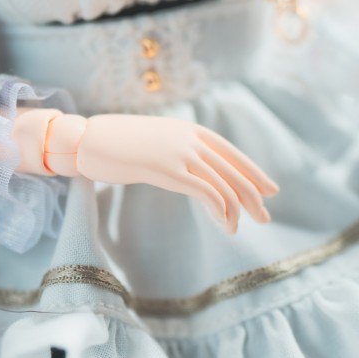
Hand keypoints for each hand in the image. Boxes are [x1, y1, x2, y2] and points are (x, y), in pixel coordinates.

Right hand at [75, 114, 277, 233]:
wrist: (89, 139)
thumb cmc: (117, 143)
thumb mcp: (155, 142)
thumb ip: (176, 150)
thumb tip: (189, 166)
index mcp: (189, 130)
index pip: (231, 152)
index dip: (252, 171)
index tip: (270, 188)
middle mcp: (190, 138)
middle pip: (233, 168)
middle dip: (253, 193)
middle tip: (265, 215)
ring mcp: (180, 152)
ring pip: (223, 181)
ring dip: (238, 207)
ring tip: (241, 227)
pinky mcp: (169, 170)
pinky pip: (206, 190)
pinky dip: (221, 208)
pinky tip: (225, 222)